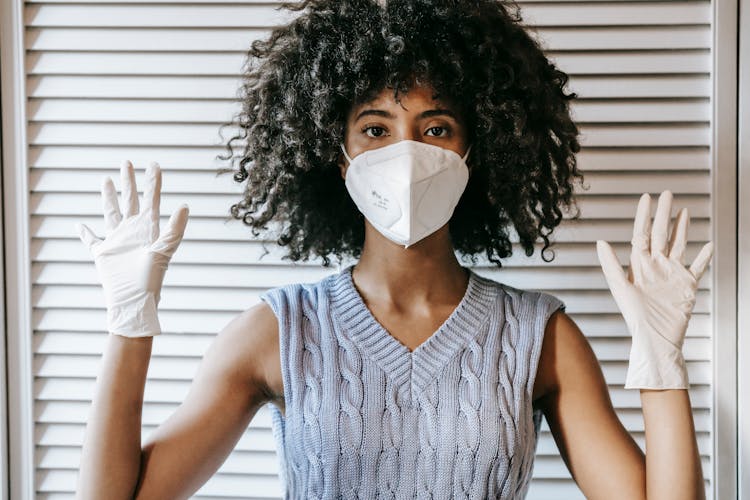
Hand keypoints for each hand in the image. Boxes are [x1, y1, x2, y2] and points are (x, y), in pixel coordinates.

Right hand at [76, 161, 188, 336]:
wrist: (133, 299)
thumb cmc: (151, 278)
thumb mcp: (164, 250)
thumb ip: (175, 228)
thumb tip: (185, 205)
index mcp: (148, 228)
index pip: (151, 199)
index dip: (152, 182)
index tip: (153, 164)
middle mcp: (133, 230)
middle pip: (130, 200)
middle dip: (129, 181)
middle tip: (127, 162)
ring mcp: (117, 240)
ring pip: (111, 212)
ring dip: (109, 197)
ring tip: (107, 180)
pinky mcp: (103, 252)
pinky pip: (91, 240)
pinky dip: (84, 232)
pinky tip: (78, 224)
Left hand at [596, 191, 713, 389]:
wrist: (656, 338)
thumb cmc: (635, 317)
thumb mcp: (620, 288)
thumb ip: (611, 264)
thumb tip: (600, 241)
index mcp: (639, 265)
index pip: (641, 234)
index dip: (643, 215)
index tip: (646, 197)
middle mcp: (656, 266)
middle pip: (661, 234)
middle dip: (664, 214)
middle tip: (668, 194)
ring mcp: (673, 274)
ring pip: (679, 245)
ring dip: (682, 228)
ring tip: (684, 211)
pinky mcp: (688, 285)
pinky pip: (698, 266)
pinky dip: (704, 255)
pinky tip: (708, 244)